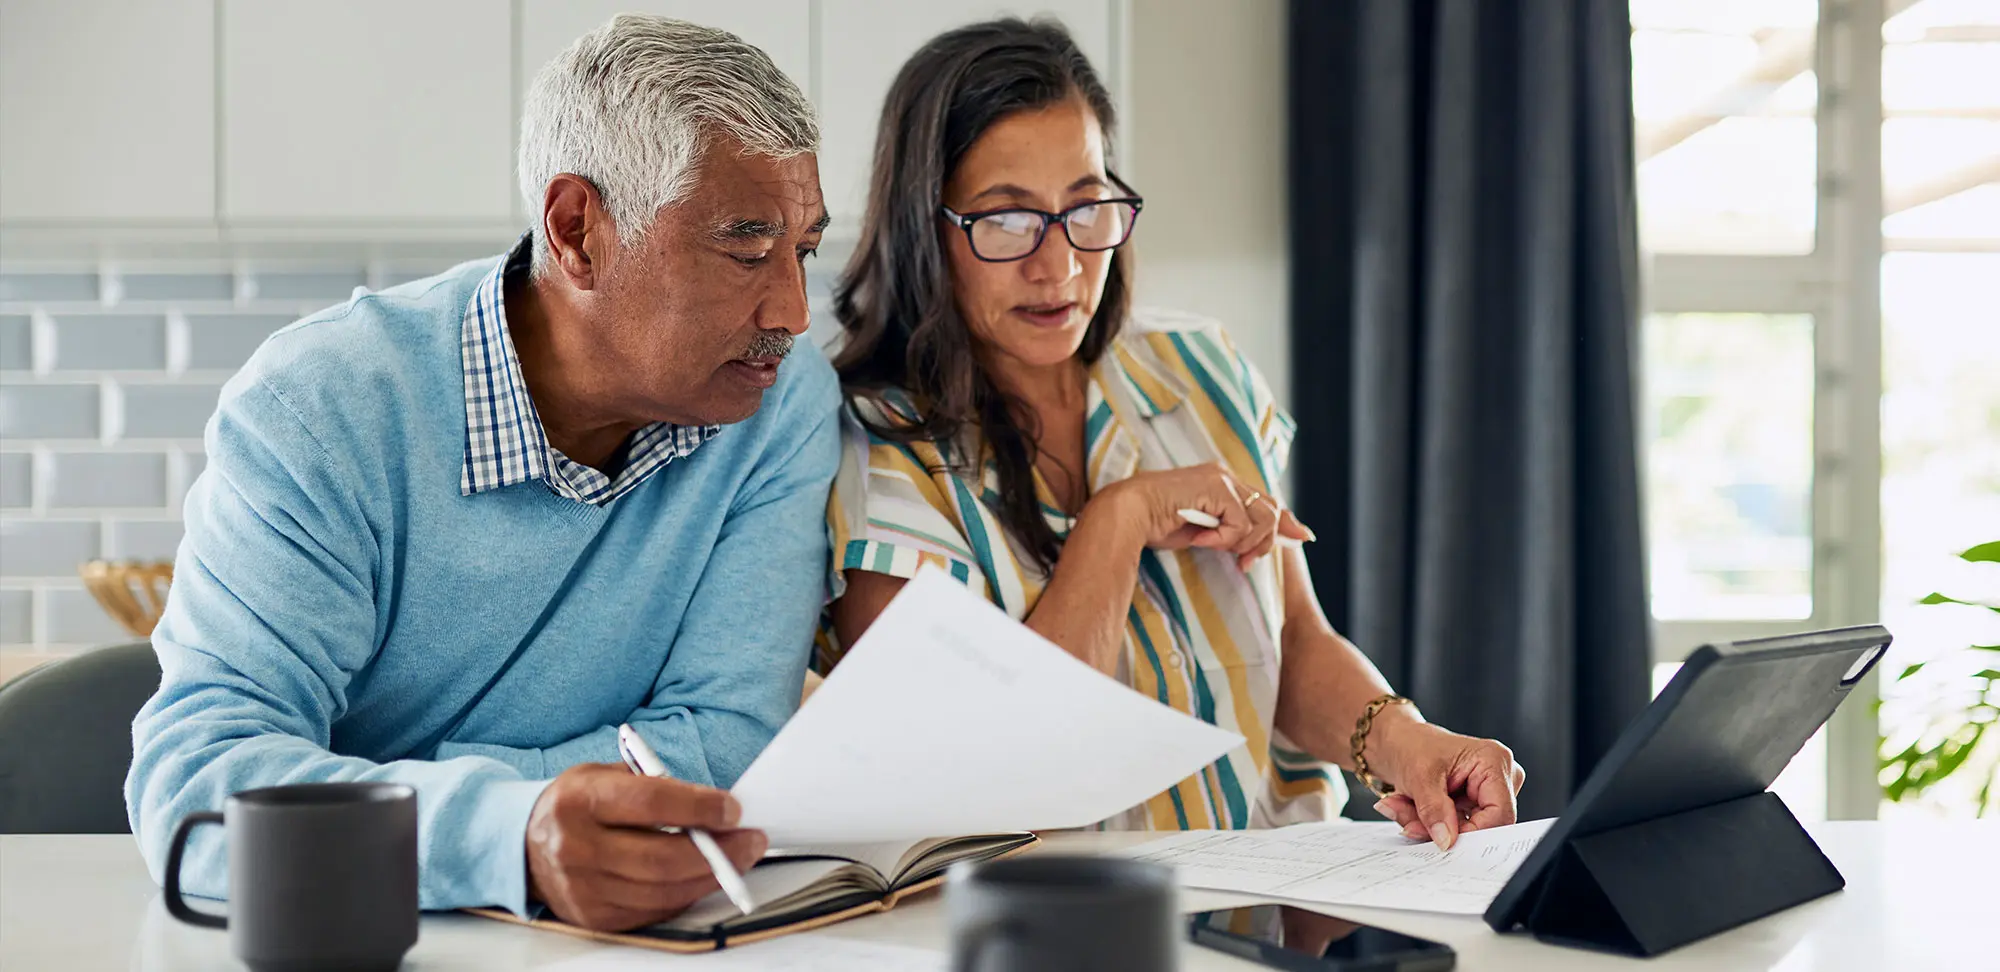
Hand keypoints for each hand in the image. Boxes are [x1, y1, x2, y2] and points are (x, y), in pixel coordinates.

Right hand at [524, 763, 767, 930]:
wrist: (525, 844)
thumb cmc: (579, 804)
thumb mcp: (605, 776)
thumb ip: (654, 786)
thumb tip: (715, 806)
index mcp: (580, 801)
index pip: (651, 803)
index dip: (699, 807)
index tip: (732, 808)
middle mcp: (576, 847)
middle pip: (661, 857)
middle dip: (718, 851)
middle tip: (751, 840)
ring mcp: (583, 889)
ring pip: (663, 890)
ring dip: (710, 876)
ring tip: (738, 860)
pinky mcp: (593, 917)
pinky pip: (654, 911)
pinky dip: (687, 895)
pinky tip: (704, 878)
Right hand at [1091, 463, 1313, 569]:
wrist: (1127, 515)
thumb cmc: (1155, 525)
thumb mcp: (1203, 532)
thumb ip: (1230, 533)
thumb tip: (1255, 549)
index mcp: (1221, 482)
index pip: (1265, 500)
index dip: (1286, 521)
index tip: (1303, 537)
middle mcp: (1224, 475)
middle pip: (1271, 510)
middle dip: (1264, 542)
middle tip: (1244, 564)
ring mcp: (1221, 478)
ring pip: (1261, 517)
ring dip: (1242, 542)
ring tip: (1214, 548)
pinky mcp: (1216, 486)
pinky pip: (1239, 523)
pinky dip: (1222, 539)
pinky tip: (1199, 540)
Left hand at [1364, 714, 1524, 849]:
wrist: (1397, 742)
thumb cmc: (1411, 745)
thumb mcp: (1418, 776)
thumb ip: (1434, 809)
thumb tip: (1447, 841)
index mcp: (1494, 761)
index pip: (1500, 813)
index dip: (1473, 832)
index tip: (1443, 841)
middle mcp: (1499, 777)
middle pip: (1484, 825)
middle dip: (1443, 829)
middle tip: (1409, 822)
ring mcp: (1487, 793)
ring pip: (1466, 831)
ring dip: (1430, 826)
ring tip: (1403, 806)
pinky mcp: (1472, 805)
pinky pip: (1455, 829)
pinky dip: (1430, 824)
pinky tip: (1410, 807)